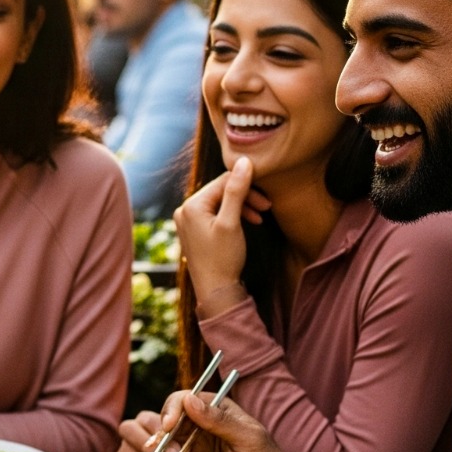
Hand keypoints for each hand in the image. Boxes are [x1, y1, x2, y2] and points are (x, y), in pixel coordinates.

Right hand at [151, 389, 318, 451]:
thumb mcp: (250, 440)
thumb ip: (221, 420)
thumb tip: (189, 400)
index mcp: (218, 414)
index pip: (185, 401)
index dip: (172, 409)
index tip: (169, 425)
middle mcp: (200, 432)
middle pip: (168, 424)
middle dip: (165, 437)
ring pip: (163, 448)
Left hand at [175, 158, 260, 304]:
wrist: (215, 291)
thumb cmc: (223, 258)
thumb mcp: (232, 222)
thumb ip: (237, 191)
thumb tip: (244, 160)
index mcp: (191, 205)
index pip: (223, 182)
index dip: (247, 186)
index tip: (266, 200)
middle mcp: (184, 210)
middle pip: (221, 192)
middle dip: (245, 197)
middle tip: (266, 208)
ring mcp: (188, 221)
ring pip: (220, 203)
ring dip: (242, 207)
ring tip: (260, 217)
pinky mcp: (194, 231)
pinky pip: (215, 214)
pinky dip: (232, 217)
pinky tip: (248, 223)